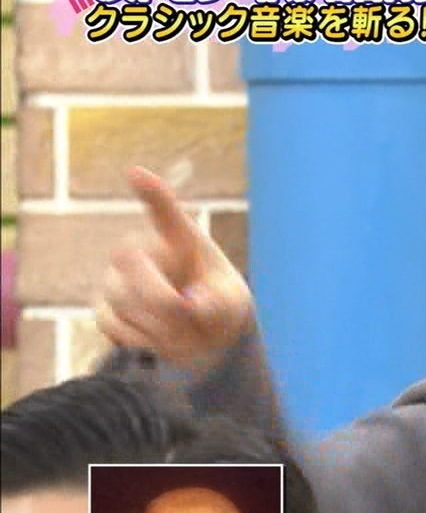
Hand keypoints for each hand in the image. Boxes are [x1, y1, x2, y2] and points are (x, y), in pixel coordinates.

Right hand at [94, 167, 254, 375]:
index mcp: (182, 239)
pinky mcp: (105, 306)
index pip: (164, 212)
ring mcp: (118, 277)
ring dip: (157, 323)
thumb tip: (183, 306)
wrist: (206, 335)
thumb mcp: (232, 307)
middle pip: (129, 262)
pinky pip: (111, 323)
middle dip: (159, 296)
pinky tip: (160, 338)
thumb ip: (214, 304)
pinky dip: (139, 338)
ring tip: (186, 333)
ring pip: (122, 298)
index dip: (151, 193)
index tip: (137, 173)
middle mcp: (143, 250)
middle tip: (188, 316)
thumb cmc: (222, 308)